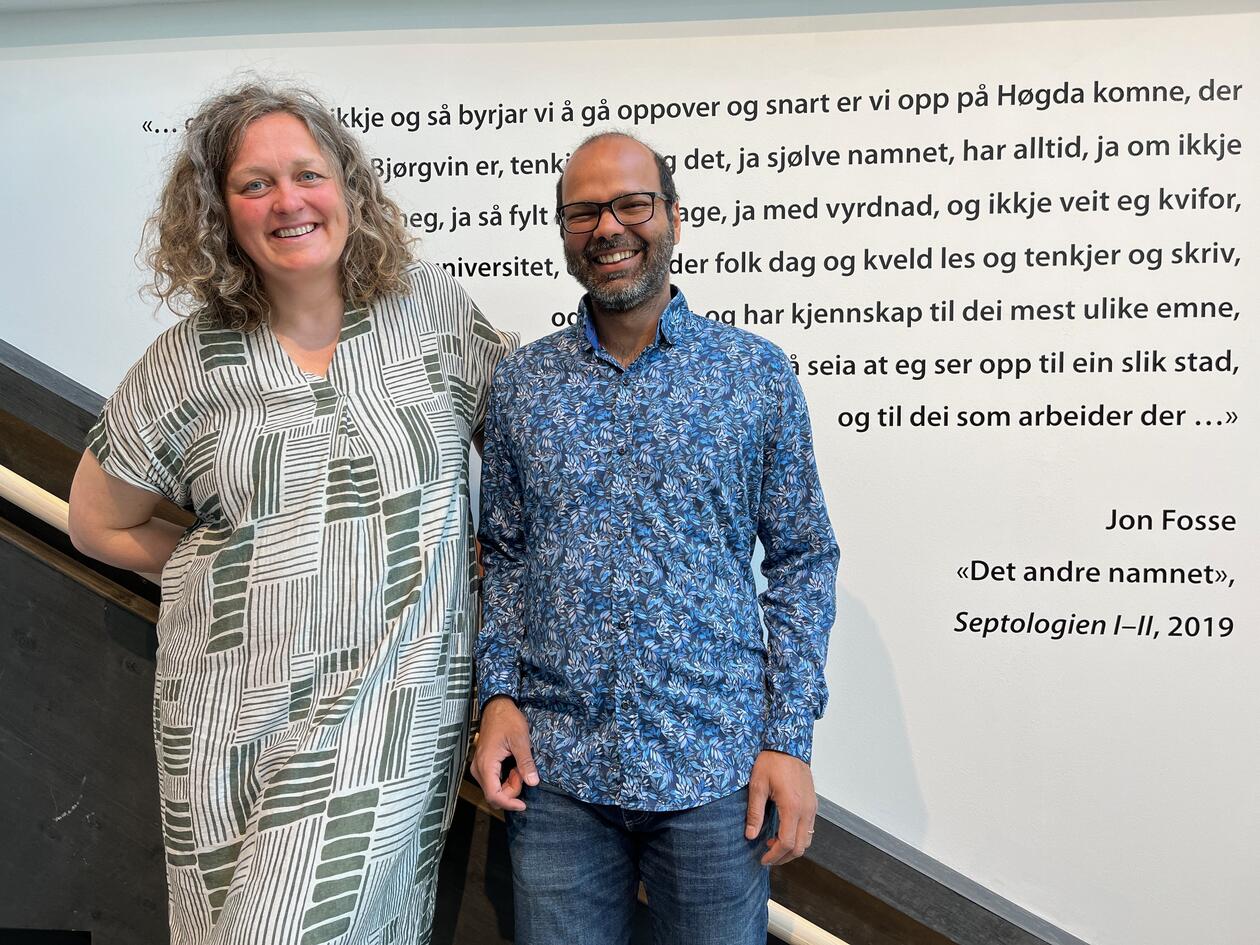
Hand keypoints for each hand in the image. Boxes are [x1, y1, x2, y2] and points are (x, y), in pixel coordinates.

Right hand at [470, 695, 539, 810]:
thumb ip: (525, 763)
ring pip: (494, 788)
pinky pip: (493, 780)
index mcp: (486, 764)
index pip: (494, 795)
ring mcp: (479, 767)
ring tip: (519, 766)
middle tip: (523, 772)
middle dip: (512, 790)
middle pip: (494, 794)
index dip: (509, 803)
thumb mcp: (521, 740)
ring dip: (510, 783)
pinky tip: (513, 765)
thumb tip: (533, 783)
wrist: (497, 706)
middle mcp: (478, 769)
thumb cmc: (508, 720)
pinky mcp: (482, 764)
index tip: (524, 805)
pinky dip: (506, 778)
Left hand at [745, 749, 815, 865]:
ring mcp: (812, 807)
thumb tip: (750, 835)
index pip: (786, 842)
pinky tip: (783, 831)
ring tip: (773, 844)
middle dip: (784, 857)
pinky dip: (797, 837)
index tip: (763, 859)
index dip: (774, 855)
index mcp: (792, 807)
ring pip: (807, 840)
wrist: (788, 745)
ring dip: (791, 848)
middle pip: (800, 847)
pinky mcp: (813, 804)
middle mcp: (806, 810)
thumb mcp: (757, 785)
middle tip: (767, 857)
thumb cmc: (772, 761)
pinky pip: (809, 829)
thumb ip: (754, 812)